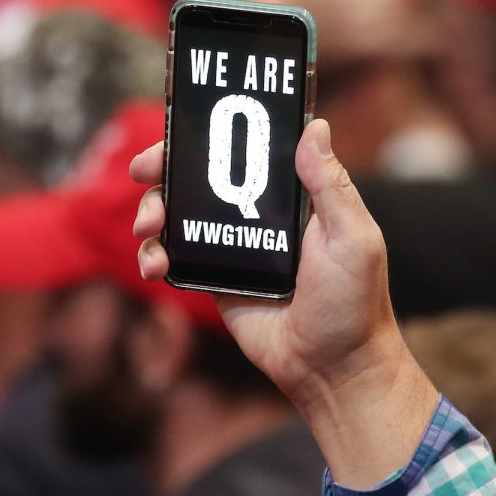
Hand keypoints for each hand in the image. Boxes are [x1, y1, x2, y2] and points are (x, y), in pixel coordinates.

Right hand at [131, 119, 437, 486]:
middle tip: (142, 172)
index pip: (241, 152)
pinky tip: (155, 266)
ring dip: (151, 212)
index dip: (206, 137)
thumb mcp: (353, 238)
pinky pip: (172, 259)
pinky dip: (153, 257)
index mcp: (288, 198)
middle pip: (196, 179)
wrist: (331, 368)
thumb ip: (330, 186)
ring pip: (176, 216)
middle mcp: (253, 216)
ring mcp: (228, 248)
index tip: (179, 134)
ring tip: (148, 228)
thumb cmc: (353, 304)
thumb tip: (315, 126)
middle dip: (162, 170)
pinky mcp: (210, 281)